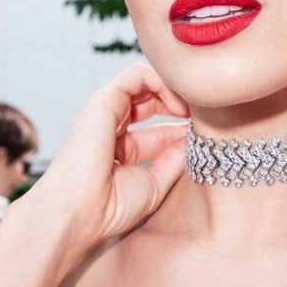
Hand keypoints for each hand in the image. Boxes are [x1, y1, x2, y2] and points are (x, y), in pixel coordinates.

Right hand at [25, 63, 188, 266]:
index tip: (205, 137)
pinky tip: (180, 105)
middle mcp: (112, 129)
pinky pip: (137, 75)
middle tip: (205, 117)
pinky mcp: (103, 100)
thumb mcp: (154, 182)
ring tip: (195, 108)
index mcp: (121, 151)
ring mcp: (106, 113)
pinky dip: (163, 81)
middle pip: (152, 103)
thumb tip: (193, 137)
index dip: (182, 130)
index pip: (158, 131)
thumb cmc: (111, 207)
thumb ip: (173, 158)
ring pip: (145, 83)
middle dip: (181, 104)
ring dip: (175, 90)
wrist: (80, 212)